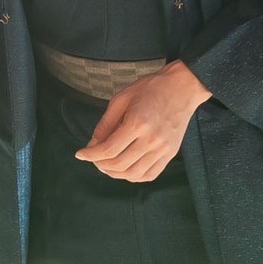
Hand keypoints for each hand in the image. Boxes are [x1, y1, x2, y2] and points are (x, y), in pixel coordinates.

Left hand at [74, 60, 211, 181]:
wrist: (182, 87)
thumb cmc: (150, 88)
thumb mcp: (120, 99)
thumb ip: (105, 124)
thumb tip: (92, 145)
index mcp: (137, 124)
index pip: (108, 150)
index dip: (90, 155)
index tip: (80, 154)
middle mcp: (151, 140)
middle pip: (119, 164)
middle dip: (100, 164)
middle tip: (92, 158)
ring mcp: (163, 149)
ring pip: (133, 174)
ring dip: (115, 173)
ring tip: (106, 164)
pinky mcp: (170, 154)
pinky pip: (149, 175)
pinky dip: (133, 176)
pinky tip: (124, 168)